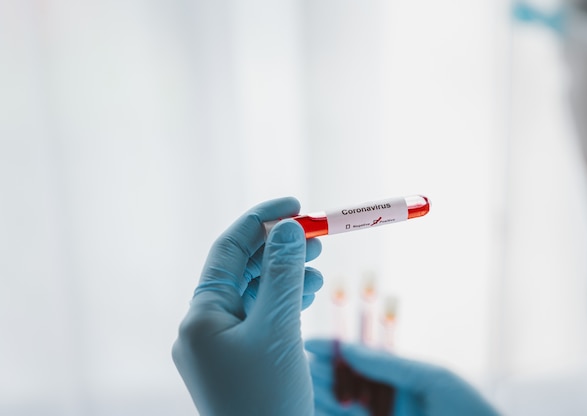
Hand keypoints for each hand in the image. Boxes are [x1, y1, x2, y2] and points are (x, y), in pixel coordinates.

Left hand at [172, 197, 322, 415]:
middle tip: (316, 236)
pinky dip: (285, 301)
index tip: (294, 204)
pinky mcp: (242, 360)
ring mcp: (223, 346)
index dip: (260, 220)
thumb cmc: (266, 401)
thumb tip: (287, 227)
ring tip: (317, 268)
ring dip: (286, 275)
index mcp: (201, 316)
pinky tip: (307, 294)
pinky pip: (262, 318)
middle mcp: (207, 327)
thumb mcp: (277, 329)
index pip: (228, 250)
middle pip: (242, 270)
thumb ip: (280, 273)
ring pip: (255, 293)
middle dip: (278, 248)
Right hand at [306, 339, 499, 415]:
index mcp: (396, 375)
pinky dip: (328, 412)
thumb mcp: (429, 378)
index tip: (310, 343)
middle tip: (302, 367)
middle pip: (343, 380)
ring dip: (321, 395)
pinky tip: (315, 405)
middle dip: (322, 372)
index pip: (358, 357)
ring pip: (340, 404)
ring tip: (304, 386)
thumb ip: (388, 364)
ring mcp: (379, 415)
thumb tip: (349, 348)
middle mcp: (384, 395)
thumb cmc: (465, 408)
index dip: (333, 349)